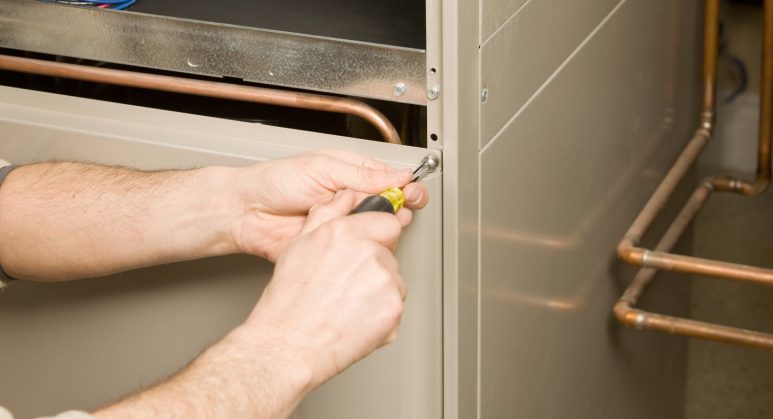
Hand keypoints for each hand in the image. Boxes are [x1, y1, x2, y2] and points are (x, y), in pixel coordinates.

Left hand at [230, 150, 427, 261]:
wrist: (248, 212)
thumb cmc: (276, 182)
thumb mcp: (323, 169)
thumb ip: (362, 175)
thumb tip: (398, 175)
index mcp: (351, 174)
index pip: (390, 180)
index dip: (406, 187)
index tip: (412, 193)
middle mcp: (351, 200)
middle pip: (390, 206)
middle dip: (400, 207)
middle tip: (400, 208)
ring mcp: (345, 225)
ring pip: (378, 230)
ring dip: (382, 227)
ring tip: (376, 221)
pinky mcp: (335, 247)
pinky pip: (358, 250)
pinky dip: (364, 247)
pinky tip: (362, 240)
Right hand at [241, 189, 407, 387]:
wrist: (288, 345)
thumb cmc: (288, 302)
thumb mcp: (299, 245)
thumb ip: (327, 214)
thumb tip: (344, 197)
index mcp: (346, 233)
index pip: (387, 222)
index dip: (376, 236)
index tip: (368, 248)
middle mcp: (368, 253)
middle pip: (389, 254)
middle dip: (374, 266)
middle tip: (346, 285)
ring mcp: (385, 282)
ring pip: (394, 281)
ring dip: (378, 291)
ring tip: (346, 304)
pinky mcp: (394, 309)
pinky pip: (395, 307)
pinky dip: (381, 315)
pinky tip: (355, 319)